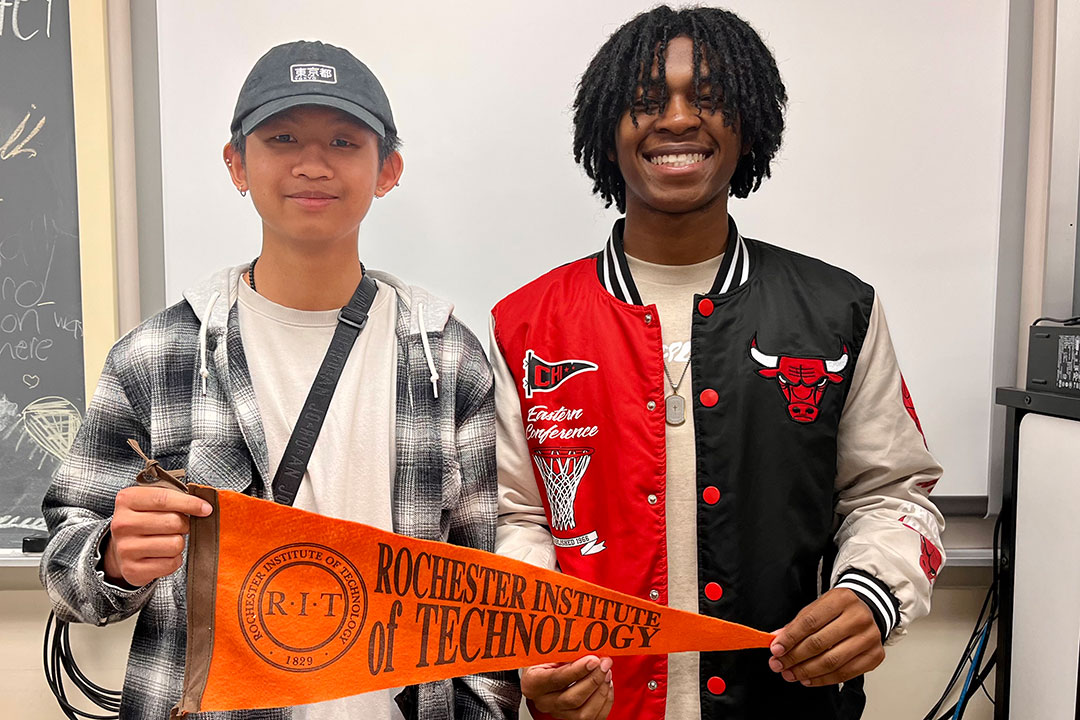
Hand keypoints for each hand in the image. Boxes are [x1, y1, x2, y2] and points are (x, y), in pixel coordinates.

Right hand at [103, 485, 212, 586]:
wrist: (121, 549)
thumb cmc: (145, 520)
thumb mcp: (152, 502)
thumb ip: (176, 498)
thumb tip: (205, 507)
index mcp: (127, 500)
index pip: (164, 499)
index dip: (190, 503)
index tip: (207, 509)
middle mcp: (122, 524)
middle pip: (173, 522)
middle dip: (184, 525)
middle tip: (180, 526)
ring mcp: (125, 548)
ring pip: (175, 544)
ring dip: (179, 543)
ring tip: (168, 540)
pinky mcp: (132, 569)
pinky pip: (170, 564)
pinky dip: (174, 560)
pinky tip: (163, 555)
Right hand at [522, 655, 613, 719]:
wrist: (542, 670)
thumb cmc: (545, 658)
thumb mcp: (548, 650)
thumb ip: (564, 650)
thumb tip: (588, 645)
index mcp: (532, 683)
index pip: (556, 679)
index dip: (577, 670)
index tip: (593, 660)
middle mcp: (543, 702)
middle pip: (572, 699)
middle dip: (593, 680)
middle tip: (604, 664)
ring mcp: (558, 713)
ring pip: (584, 713)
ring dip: (601, 692)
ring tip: (607, 672)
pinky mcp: (572, 718)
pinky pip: (594, 718)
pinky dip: (605, 701)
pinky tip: (606, 684)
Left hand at [768, 588, 884, 686]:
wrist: (869, 611)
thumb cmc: (839, 610)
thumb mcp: (817, 608)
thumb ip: (797, 624)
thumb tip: (777, 640)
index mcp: (841, 599)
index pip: (810, 622)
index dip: (790, 638)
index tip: (776, 649)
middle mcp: (858, 618)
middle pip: (820, 643)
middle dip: (795, 658)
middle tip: (779, 665)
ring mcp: (869, 638)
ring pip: (832, 662)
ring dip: (806, 671)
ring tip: (791, 674)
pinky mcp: (875, 656)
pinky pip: (845, 674)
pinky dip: (823, 679)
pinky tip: (809, 679)